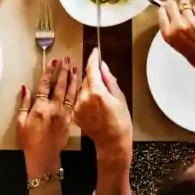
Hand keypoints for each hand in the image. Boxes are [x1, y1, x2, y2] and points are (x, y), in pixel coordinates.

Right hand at [18, 56, 78, 177]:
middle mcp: (53, 108)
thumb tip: (25, 88)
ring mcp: (63, 114)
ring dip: (72, 79)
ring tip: (75, 68)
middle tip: (66, 59)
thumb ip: (23, 104)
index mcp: (40, 108)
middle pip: (59, 86)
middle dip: (63, 71)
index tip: (53, 62)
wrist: (44, 157)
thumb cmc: (29, 141)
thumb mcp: (20, 122)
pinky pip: (74, 102)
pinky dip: (76, 92)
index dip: (49, 72)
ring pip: (69, 93)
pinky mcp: (70, 120)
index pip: (45, 85)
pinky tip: (79, 85)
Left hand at [73, 48, 131, 164]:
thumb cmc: (120, 121)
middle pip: (86, 78)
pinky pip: (78, 99)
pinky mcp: (74, 113)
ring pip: (81, 89)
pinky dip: (84, 97)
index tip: (95, 51)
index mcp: (96, 92)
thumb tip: (102, 65)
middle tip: (102, 78)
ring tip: (99, 94)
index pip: (91, 68)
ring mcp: (77, 106)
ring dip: (88, 87)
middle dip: (92, 75)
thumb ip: (108, 79)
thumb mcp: (119, 97)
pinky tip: (93, 104)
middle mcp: (83, 97)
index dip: (93, 58)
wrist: (112, 143)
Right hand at [158, 0, 194, 89]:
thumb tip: (172, 18)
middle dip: (174, 4)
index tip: (165, 7)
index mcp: (169, 35)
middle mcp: (178, 26)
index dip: (164, 9)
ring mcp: (191, 21)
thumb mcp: (178, 46)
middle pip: (171, 5)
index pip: (161, 14)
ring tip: (193, 18)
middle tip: (177, 6)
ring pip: (185, 5)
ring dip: (188, 9)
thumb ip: (173, 32)